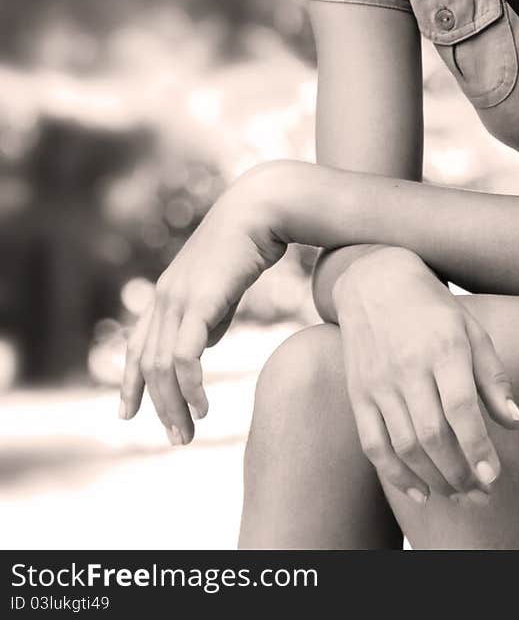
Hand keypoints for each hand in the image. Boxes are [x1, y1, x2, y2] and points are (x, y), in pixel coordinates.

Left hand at [118, 179, 285, 444]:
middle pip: (148, 364)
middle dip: (156, 407)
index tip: (126, 414)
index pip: (138, 345)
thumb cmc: (249, 242)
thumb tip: (205, 344)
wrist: (262, 209)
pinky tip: (204, 406)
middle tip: (176, 439)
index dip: (130, 381)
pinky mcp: (199, 301)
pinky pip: (186, 356)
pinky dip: (190, 387)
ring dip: (173, 406)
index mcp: (167, 293)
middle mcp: (164, 297)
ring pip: (163, 367)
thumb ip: (210, 314)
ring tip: (187, 433)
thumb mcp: (224, 285)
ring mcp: (178, 298)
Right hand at [333, 247, 518, 506]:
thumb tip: (516, 424)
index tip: (494, 477)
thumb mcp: (471, 330)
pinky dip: (396, 476)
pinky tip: (421, 493)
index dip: (478, 447)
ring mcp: (379, 383)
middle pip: (433, 435)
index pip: (461, 408)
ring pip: (405, 446)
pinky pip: (374, 445)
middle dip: (460, 474)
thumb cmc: (433, 309)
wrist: (375, 281)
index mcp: (443, 347)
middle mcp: (408, 367)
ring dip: (434, 480)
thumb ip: (494, 378)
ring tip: (458, 496)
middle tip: (481, 495)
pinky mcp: (359, 395)